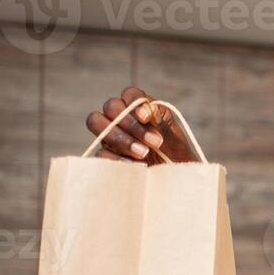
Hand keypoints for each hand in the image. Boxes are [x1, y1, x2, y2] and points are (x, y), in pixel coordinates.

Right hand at [84, 86, 198, 165]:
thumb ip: (160, 123)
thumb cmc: (175, 156)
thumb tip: (144, 111)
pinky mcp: (105, 154)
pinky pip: (100, 151)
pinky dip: (119, 157)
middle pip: (111, 107)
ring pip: (97, 123)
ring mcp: (110, 136)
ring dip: (121, 138)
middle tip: (154, 142)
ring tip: (144, 153)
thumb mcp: (174, 139)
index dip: (134, 103)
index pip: (130, 94)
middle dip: (130, 124)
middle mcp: (122, 118)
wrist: (174, 180)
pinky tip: (139, 165)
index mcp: (142, 109)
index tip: (146, 118)